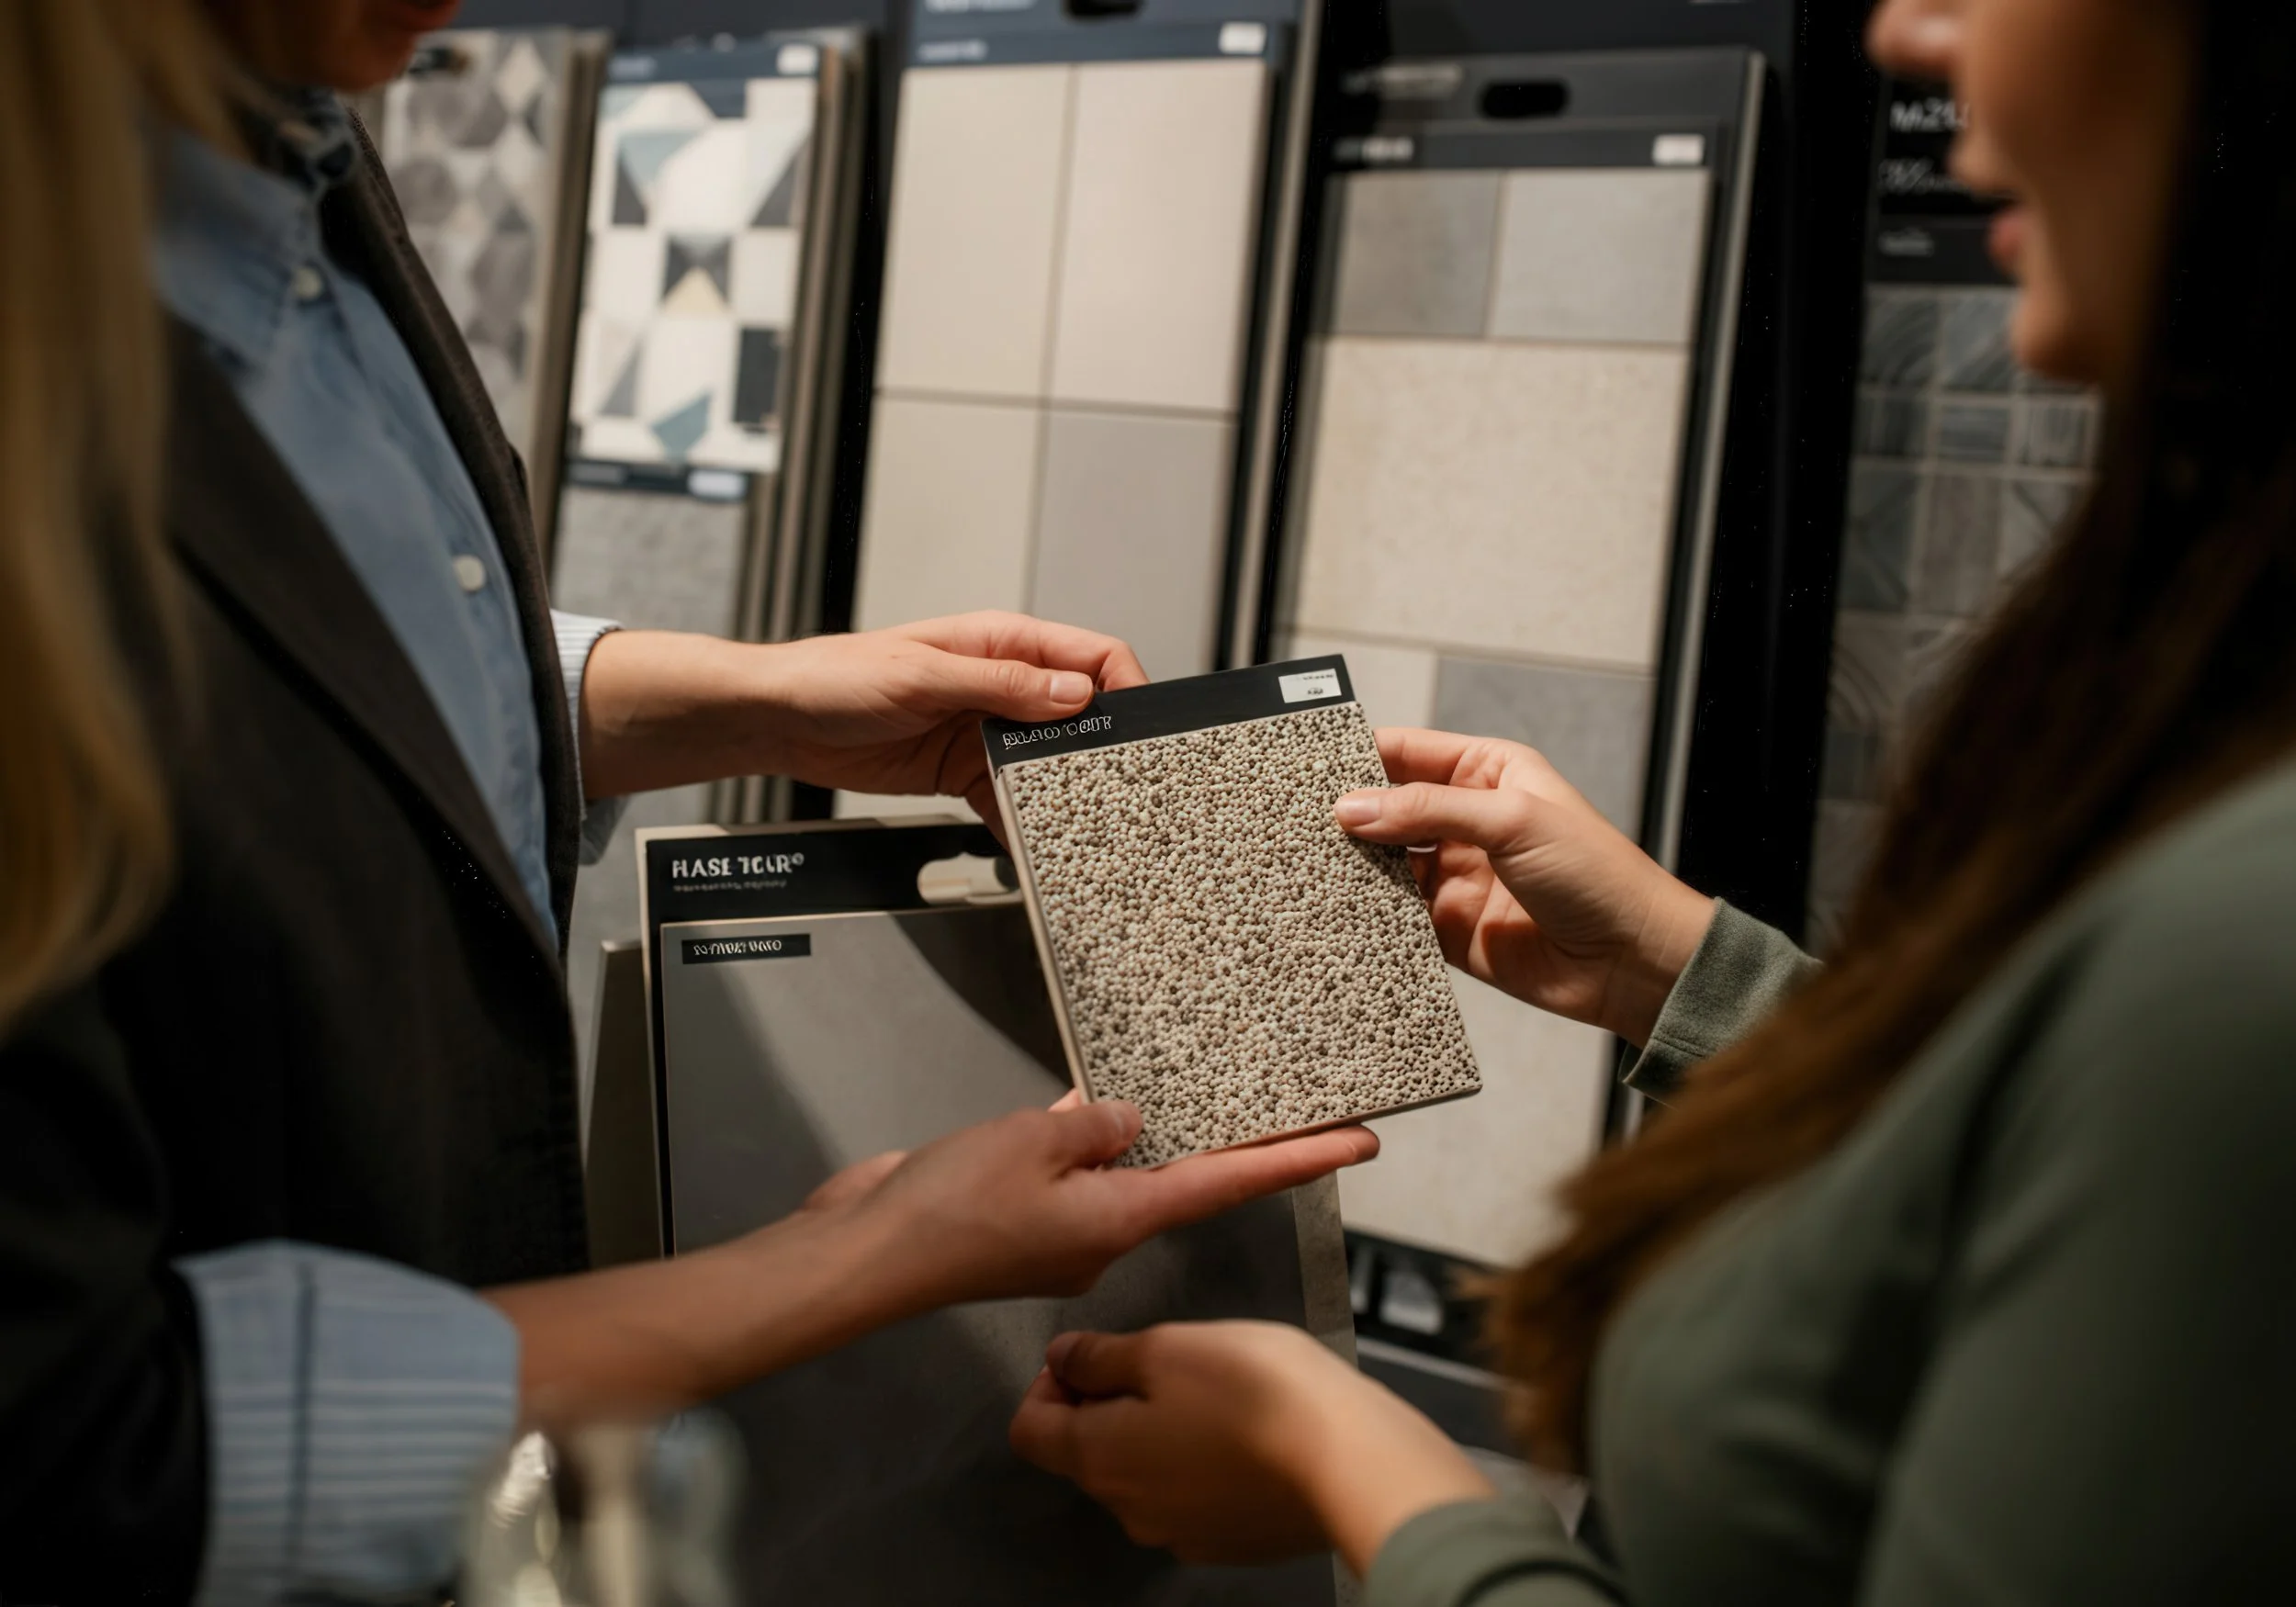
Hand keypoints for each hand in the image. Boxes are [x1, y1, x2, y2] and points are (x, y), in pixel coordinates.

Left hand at [750, 613, 1148, 818]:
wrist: (785, 721)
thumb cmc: (839, 676)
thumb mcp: (923, 675)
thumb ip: (1002, 684)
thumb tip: (1074, 693)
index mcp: (1003, 643)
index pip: (1092, 656)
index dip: (1126, 688)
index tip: (1140, 728)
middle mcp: (1005, 686)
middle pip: (1081, 715)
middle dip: (1101, 749)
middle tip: (1116, 786)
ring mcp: (986, 731)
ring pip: (1050, 762)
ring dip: (1064, 790)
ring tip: (1079, 823)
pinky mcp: (966, 772)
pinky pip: (1011, 798)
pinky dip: (1025, 820)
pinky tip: (1033, 841)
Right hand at [848, 1101, 1378, 1311]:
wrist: (867, 1256)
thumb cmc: (953, 1207)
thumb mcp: (1035, 1143)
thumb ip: (1096, 1126)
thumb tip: (1130, 1120)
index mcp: (1122, 1219)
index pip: (1229, 1183)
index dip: (1299, 1159)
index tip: (1361, 1140)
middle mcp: (1104, 1232)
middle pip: (1180, 1177)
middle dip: (1218, 1137)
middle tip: (1276, 1092)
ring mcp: (1060, 1229)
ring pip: (1117, 1170)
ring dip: (1135, 1132)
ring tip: (1159, 1081)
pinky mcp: (1016, 1218)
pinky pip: (1067, 1170)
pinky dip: (1076, 1138)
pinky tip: (1071, 1103)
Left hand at [1009, 1322, 1492, 1572]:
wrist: (1350, 1462)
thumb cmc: (1257, 1393)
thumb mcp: (1166, 1347)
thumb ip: (1101, 1356)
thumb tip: (1062, 1360)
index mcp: (1098, 1457)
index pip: (1029, 1429)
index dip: (1049, 1384)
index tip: (1089, 1355)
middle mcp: (1128, 1508)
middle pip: (1087, 1452)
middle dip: (1109, 1403)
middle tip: (1163, 1361)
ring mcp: (1180, 1532)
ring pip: (1142, 1474)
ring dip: (1158, 1432)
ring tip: (1213, 1391)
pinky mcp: (1229, 1541)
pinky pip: (1192, 1497)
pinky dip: (1202, 1463)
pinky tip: (1243, 1430)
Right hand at [1335, 729, 1715, 1044]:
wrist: (1633, 962)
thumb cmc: (1597, 875)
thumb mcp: (1513, 821)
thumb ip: (1429, 810)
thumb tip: (1353, 807)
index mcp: (1488, 775)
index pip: (1408, 753)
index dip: (1360, 757)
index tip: (1309, 768)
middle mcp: (1468, 822)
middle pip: (1388, 809)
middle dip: (1349, 815)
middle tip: (1296, 821)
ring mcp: (1457, 875)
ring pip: (1385, 864)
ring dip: (1354, 866)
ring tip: (1307, 865)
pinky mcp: (1449, 929)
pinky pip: (1395, 917)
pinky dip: (1369, 914)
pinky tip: (1339, 910)